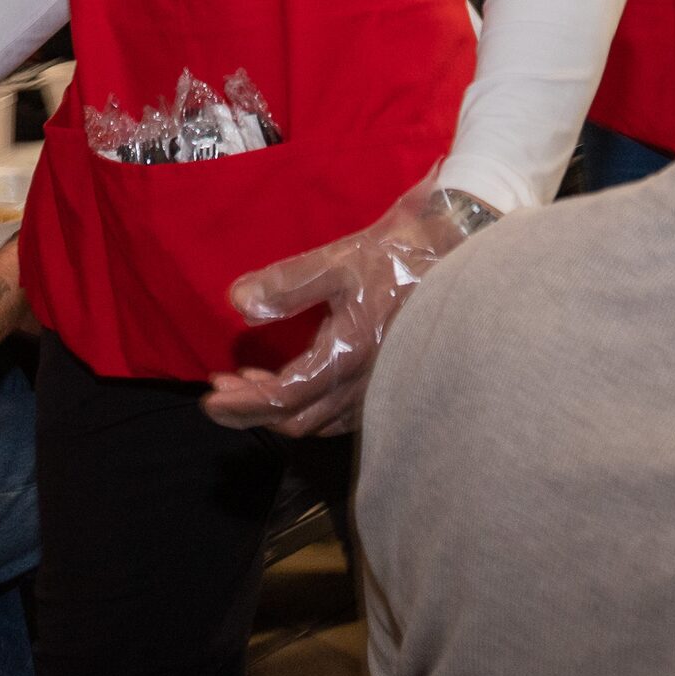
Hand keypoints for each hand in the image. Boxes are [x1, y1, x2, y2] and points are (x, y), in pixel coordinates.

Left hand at [200, 175, 476, 437]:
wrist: (465, 254)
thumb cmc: (403, 254)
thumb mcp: (340, 259)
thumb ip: (286, 284)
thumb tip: (237, 301)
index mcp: (348, 356)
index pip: (283, 398)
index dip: (241, 404)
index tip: (209, 397)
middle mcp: (364, 385)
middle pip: (296, 421)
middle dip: (252, 411)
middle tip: (220, 389)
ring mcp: (380, 391)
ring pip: (320, 422)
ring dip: (279, 409)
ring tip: (249, 381)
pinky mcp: (390, 385)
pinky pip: (340, 415)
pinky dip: (308, 406)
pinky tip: (295, 380)